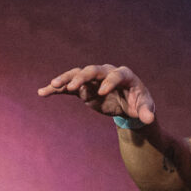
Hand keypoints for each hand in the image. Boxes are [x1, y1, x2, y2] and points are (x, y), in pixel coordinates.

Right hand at [38, 64, 156, 127]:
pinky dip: (56, 89)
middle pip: (93, 70)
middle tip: (73, 86)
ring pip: (77, 75)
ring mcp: (93, 79)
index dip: (109, 82)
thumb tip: (149, 119)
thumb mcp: (145, 108)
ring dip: (65, 79)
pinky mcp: (84, 88)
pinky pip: (68, 87)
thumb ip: (147, 112)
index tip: (102, 92)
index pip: (115, 75)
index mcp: (124, 75)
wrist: (129, 104)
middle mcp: (106, 72)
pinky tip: (42, 93)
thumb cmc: (139, 103)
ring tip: (52, 85)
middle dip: (82, 77)